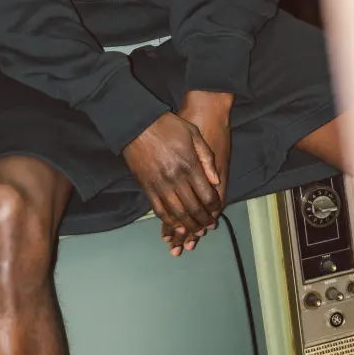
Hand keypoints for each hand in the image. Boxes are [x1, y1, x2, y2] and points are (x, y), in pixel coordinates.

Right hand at [162, 91, 232, 256]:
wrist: (137, 123)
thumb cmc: (168, 126)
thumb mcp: (193, 134)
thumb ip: (207, 158)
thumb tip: (216, 181)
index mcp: (189, 166)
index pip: (207, 196)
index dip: (214, 207)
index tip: (216, 211)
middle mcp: (176, 179)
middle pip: (194, 209)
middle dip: (203, 221)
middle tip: (208, 226)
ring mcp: (160, 185)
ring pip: (177, 214)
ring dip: (188, 226)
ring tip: (194, 230)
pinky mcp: (147, 187)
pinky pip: (159, 210)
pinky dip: (169, 221)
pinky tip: (176, 224)